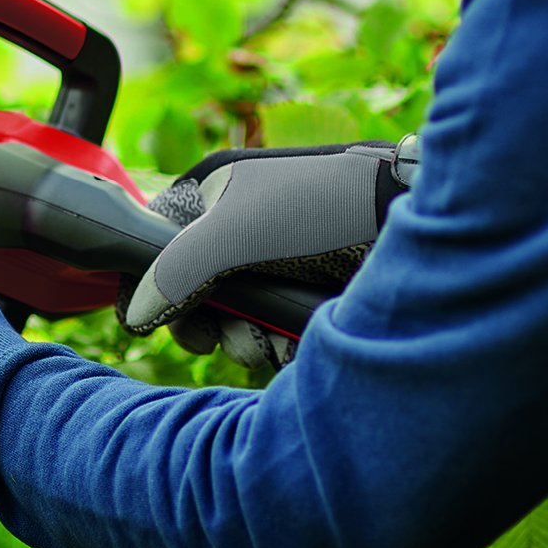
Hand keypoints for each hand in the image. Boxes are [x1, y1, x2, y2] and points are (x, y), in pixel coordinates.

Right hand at [127, 137, 420, 369]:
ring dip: (250, 343)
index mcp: (212, 198)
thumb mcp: (235, 234)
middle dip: (212, 326)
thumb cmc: (322, 206)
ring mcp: (275, 262)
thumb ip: (175, 273)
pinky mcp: (308, 291)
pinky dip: (282, 346)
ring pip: (238, 320)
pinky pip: (277, 330)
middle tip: (228, 339)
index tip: (163, 323)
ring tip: (273, 344)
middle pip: (196, 295)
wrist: (411, 215)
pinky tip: (297, 349)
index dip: (153, 289)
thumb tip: (136, 315)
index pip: (156, 247)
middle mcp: (239, 230)